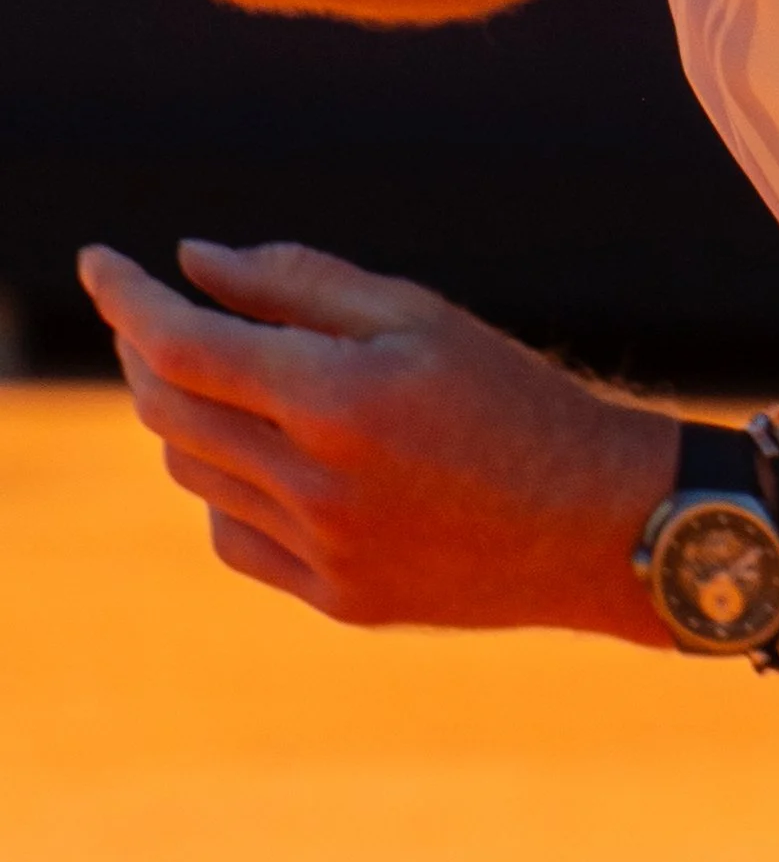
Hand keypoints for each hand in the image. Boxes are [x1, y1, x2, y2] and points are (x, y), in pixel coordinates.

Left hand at [79, 238, 674, 638]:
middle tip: (158, 310)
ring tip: (237, 376)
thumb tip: (193, 262)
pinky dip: (231, 484)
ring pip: (196, 473)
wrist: (596, 523)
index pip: (182, 345)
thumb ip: (297, 282)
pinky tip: (279, 455)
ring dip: (191, 414)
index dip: (127, 298)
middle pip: (171, 411)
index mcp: (340, 400)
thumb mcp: (417, 314)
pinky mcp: (335, 599)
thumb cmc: (513, 396)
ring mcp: (322, 553)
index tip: (99, 262)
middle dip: (148, 349)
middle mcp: (318, 485)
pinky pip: (236, 534)